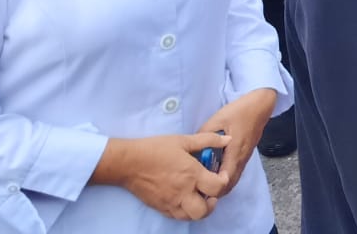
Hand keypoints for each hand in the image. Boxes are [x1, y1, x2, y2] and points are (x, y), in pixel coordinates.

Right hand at [92, 132, 227, 220]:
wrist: (128, 162)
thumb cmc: (156, 149)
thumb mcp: (184, 140)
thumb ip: (208, 140)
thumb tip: (228, 139)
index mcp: (191, 174)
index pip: (217, 187)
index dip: (223, 181)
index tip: (221, 174)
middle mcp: (183, 192)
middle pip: (204, 211)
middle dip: (212, 203)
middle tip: (211, 191)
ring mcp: (170, 202)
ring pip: (190, 217)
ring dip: (199, 209)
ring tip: (199, 196)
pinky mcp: (160, 207)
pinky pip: (176, 216)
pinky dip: (185, 210)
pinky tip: (184, 197)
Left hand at [198, 88, 275, 196]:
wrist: (260, 106)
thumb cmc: (239, 111)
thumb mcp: (217, 120)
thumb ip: (204, 136)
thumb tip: (193, 149)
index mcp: (235, 151)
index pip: (225, 178)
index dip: (212, 188)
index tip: (198, 189)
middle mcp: (241, 159)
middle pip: (229, 185)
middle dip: (214, 192)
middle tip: (198, 191)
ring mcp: (245, 158)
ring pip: (233, 181)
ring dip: (220, 187)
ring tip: (204, 185)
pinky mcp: (245, 156)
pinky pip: (235, 174)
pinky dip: (225, 180)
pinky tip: (214, 175)